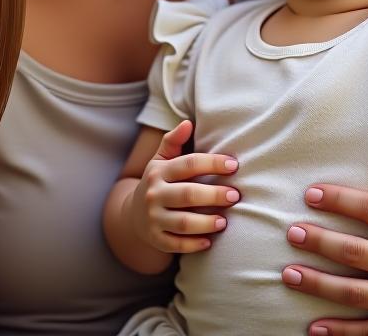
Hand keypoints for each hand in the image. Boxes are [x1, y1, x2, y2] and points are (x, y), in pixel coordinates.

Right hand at [126, 119, 239, 254]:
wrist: (132, 214)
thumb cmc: (157, 182)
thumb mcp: (160, 160)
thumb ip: (173, 140)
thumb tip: (188, 122)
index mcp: (159, 171)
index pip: (188, 164)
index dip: (212, 163)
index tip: (234, 165)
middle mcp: (154, 194)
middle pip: (188, 194)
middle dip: (214, 195)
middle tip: (235, 195)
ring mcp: (154, 219)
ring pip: (183, 223)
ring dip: (206, 223)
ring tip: (225, 221)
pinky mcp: (156, 239)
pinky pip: (176, 245)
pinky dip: (194, 245)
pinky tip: (210, 241)